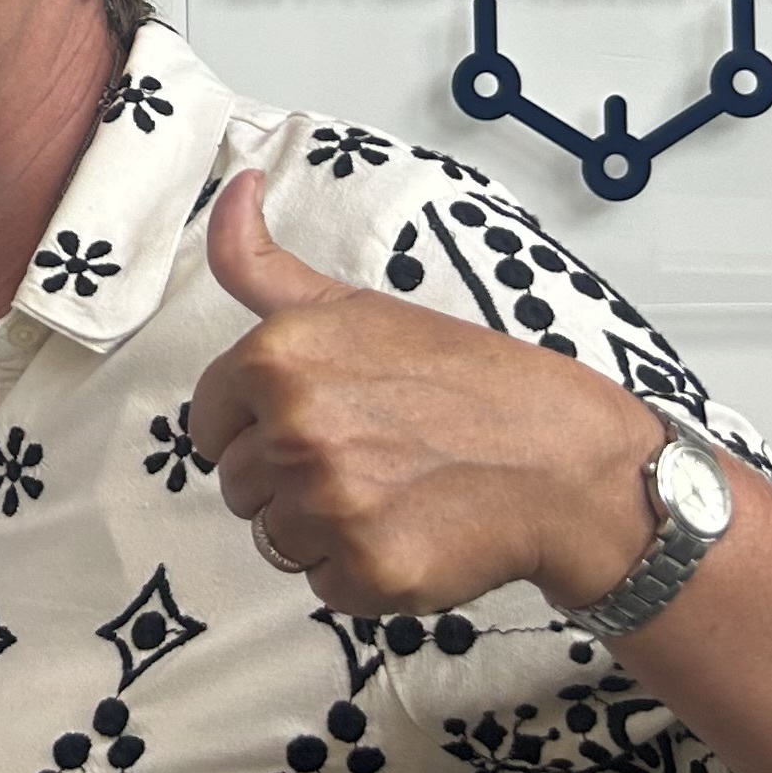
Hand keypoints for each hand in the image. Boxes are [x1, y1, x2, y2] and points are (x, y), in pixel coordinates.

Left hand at [187, 168, 663, 616]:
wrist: (561, 460)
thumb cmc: (461, 378)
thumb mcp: (354, 304)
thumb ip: (263, 263)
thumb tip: (234, 187)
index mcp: (276, 359)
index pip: (210, 422)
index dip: (255, 426)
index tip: (313, 421)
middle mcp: (293, 431)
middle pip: (239, 485)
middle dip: (290, 479)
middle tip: (368, 456)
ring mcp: (329, 507)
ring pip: (275, 538)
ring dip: (322, 528)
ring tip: (390, 492)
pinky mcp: (366, 572)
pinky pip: (322, 585)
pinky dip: (361, 572)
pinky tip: (410, 532)